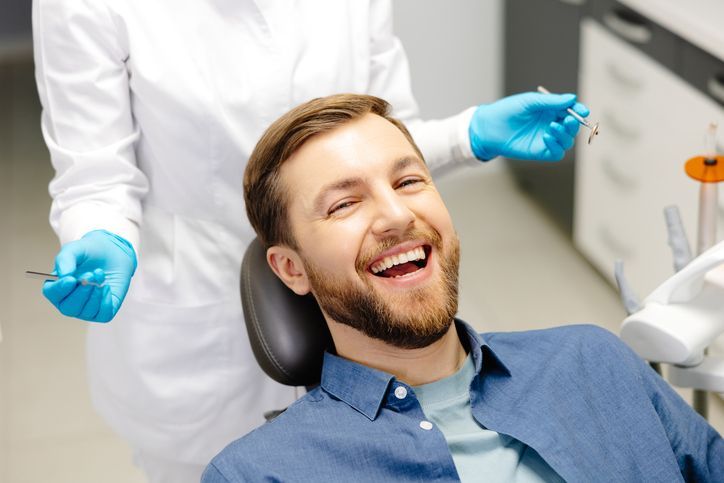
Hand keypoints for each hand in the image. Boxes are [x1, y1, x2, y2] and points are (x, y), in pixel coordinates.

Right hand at [42, 230, 136, 322]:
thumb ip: (65, 259)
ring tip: (100, 275)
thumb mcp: (75, 249)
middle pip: (69, 308)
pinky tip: (106, 286)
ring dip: (95, 294)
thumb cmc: (90, 252)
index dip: (60, 289)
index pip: (52, 294)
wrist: (112, 252)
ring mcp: (86, 308)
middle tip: (91, 275)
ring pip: (86, 312)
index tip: (70, 279)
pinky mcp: (103, 311)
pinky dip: (106, 300)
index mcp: (57, 286)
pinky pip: (103, 314)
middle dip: (81, 292)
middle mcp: (69, 301)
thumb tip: (64, 275)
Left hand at [469, 92, 589, 161]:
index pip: (571, 111)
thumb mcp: (530, 102)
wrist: (489, 127)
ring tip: (552, 127)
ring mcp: (547, 139)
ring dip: (565, 135)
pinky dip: (556, 146)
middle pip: (572, 128)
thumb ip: (551, 102)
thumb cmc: (507, 111)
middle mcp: (551, 125)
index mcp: (551, 111)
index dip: (579, 111)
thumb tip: (572, 98)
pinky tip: (546, 137)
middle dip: (573, 124)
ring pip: (567, 141)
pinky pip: (557, 153)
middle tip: (568, 120)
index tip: (583, 111)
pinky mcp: (540, 152)